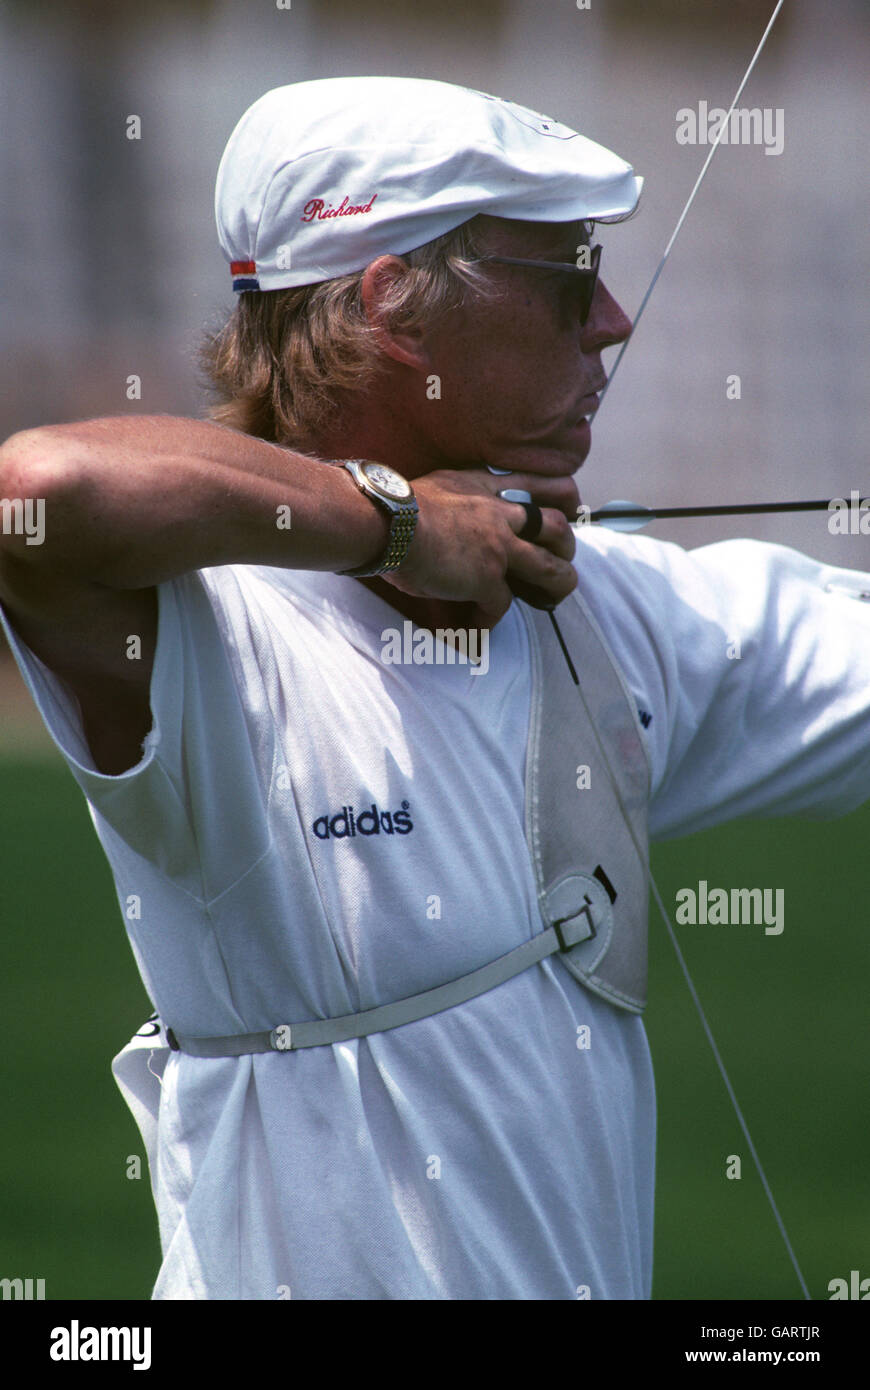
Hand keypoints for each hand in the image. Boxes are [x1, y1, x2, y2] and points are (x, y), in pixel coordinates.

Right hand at [382, 466, 579, 625]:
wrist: (388, 521)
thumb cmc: (397, 504)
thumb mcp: (437, 484)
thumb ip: (455, 496)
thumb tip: (448, 513)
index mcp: (485, 487)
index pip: (538, 485)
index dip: (560, 497)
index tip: (566, 509)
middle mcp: (500, 515)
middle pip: (556, 527)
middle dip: (566, 545)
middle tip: (561, 558)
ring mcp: (499, 548)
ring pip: (550, 569)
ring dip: (557, 585)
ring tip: (551, 597)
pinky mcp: (487, 579)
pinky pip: (502, 606)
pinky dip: (490, 619)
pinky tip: (478, 626)